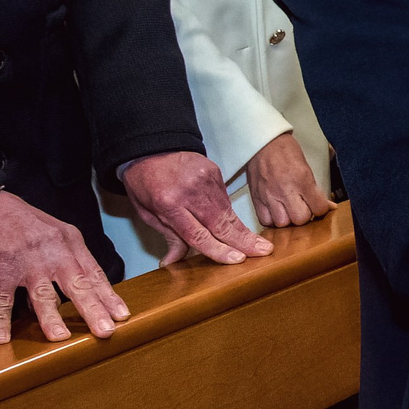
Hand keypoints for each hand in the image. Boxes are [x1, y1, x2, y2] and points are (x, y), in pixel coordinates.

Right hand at [0, 190, 130, 343]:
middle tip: (106, 331)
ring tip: (61, 337)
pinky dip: (0, 319)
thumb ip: (63, 263)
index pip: (94, 273)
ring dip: (51, 317)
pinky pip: (2, 297)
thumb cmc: (20, 221)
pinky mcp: (2, 266)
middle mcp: (53, 250)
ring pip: (43, 292)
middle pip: (77, 283)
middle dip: (93, 309)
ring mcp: (27, 259)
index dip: (108, 296)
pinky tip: (1, 337)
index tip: (122, 315)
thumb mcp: (52, 235)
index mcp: (70, 241)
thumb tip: (69, 297)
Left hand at [123, 151, 272, 266]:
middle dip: (244, 240)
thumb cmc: (145, 182)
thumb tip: (173, 261)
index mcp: (169, 204)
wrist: (151, 147)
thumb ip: (168, 236)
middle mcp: (191, 191)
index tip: (237, 259)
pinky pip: (224, 198)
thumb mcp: (147, 213)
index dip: (219, 249)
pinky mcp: (214, 171)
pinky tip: (238, 225)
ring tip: (259, 244)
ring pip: (227, 211)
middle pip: (221, 223)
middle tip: (263, 251)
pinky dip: (230, 213)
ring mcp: (205, 179)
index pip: (198, 234)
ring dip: (242, 230)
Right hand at [242, 133, 334, 228]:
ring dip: (287, 219)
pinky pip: (265, 220)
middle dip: (304, 216)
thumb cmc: (286, 151)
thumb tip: (327, 205)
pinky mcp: (256, 199)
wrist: (263, 143)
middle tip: (303, 208)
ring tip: (288, 211)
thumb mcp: (306, 167)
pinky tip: (276, 212)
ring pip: (282, 223)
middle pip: (300, 219)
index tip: (318, 206)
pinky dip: (272, 220)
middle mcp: (285, 190)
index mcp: (301, 179)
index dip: (321, 209)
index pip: (318, 208)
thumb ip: (314, 188)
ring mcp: (268, 196)